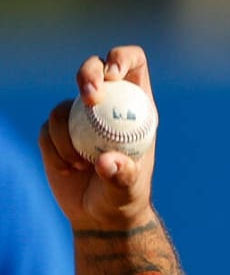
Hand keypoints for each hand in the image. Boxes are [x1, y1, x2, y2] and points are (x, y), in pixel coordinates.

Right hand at [37, 46, 158, 232]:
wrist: (100, 216)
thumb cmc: (123, 200)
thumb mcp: (128, 190)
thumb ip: (122, 176)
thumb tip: (107, 163)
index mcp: (136, 108)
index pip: (133, 65)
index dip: (122, 58)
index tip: (113, 74)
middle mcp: (108, 105)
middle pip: (94, 68)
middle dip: (88, 74)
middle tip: (88, 95)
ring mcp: (80, 116)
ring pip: (64, 104)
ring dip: (68, 134)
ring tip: (81, 164)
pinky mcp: (56, 131)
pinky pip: (48, 128)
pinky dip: (55, 149)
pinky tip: (68, 169)